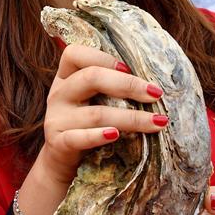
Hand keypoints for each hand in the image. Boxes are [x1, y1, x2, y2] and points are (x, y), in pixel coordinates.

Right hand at [39, 44, 169, 185]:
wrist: (60, 161)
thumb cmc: (85, 125)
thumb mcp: (89, 100)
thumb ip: (108, 87)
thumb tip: (153, 83)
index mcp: (65, 77)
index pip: (74, 53)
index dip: (102, 57)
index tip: (129, 68)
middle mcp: (58, 94)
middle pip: (90, 78)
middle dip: (128, 84)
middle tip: (156, 94)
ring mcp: (56, 119)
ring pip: (96, 113)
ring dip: (131, 118)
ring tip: (157, 122)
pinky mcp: (58, 143)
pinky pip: (78, 138)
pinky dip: (98, 136)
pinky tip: (116, 135)